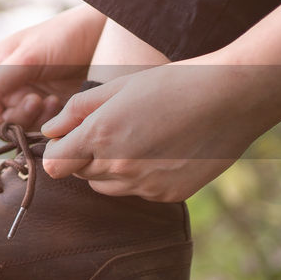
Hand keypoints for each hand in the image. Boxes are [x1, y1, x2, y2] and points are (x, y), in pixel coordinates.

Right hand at [0, 5, 105, 142]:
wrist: (105, 38)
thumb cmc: (63, 38)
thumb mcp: (26, 58)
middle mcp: (4, 89)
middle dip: (7, 119)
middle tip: (31, 102)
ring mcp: (24, 102)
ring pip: (12, 130)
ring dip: (28, 120)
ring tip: (48, 100)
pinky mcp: (47, 114)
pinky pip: (35, 132)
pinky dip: (45, 122)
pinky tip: (58, 103)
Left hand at [40, 62, 274, 200]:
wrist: (231, 98)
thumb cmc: (173, 84)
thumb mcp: (118, 86)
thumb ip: (77, 111)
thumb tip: (49, 132)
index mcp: (100, 135)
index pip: (54, 164)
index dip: (58, 151)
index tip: (70, 139)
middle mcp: (119, 166)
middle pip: (80, 175)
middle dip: (85, 157)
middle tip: (112, 131)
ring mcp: (144, 185)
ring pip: (106, 188)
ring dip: (110, 170)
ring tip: (137, 140)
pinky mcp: (168, 195)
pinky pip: (138, 193)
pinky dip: (141, 178)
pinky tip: (162, 153)